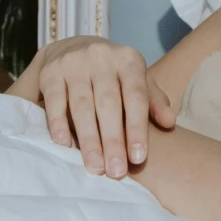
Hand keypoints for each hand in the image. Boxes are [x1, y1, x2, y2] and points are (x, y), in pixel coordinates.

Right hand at [28, 36, 176, 177]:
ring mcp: (74, 62)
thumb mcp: (135, 81)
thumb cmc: (111, 76)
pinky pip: (55, 100)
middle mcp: (102, 56)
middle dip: (113, 140)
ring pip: (82, 105)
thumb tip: (169, 122)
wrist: (71, 49)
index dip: (137, 128)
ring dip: (88, 139)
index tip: (139, 158)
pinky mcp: (51, 71)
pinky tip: (64, 144)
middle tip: (116, 172)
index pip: (136, 96)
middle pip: (109, 104)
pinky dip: (58, 123)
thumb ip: (153, 101)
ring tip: (94, 167)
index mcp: (128, 60)